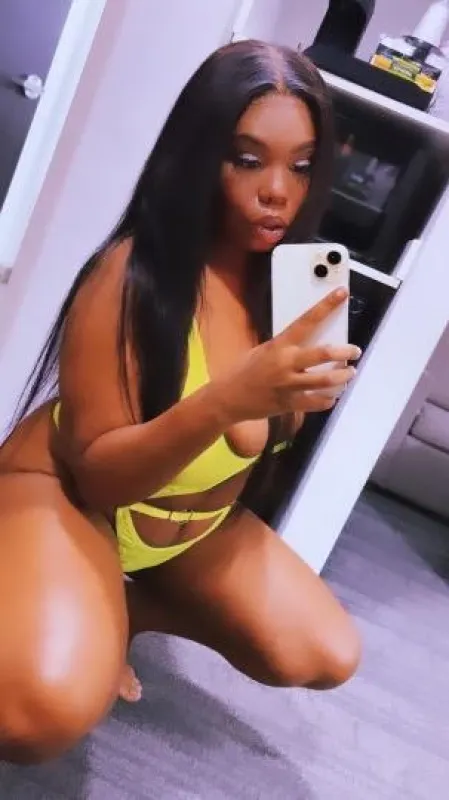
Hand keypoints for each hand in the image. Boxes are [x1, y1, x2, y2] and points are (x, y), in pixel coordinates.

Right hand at [217, 288, 360, 421]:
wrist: (228, 398)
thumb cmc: (245, 370)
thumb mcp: (264, 350)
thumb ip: (287, 347)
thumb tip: (313, 341)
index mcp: (279, 345)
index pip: (307, 320)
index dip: (326, 306)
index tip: (341, 293)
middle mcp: (285, 364)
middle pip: (323, 353)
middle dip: (345, 351)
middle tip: (355, 351)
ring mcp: (288, 385)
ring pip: (325, 381)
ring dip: (343, 377)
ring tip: (349, 373)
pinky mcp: (289, 404)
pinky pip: (316, 403)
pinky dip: (328, 400)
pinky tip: (332, 396)